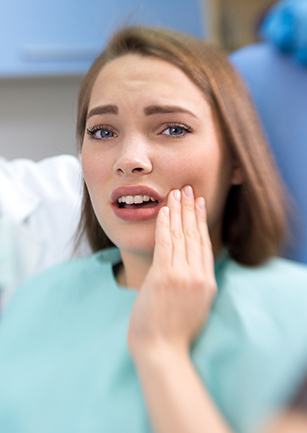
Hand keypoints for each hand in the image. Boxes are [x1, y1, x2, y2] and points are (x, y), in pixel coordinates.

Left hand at [128, 185, 216, 358]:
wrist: (161, 350)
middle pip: (195, 235)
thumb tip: (188, 264)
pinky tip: (164, 210)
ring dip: (178, 211)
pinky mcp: (164, 276)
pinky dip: (165, 224)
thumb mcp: (195, 306)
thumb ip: (195, 283)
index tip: (199, 204)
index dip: (201, 222)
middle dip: (191, 209)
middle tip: (189, 189)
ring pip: (181, 235)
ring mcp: (182, 275)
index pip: (204, 244)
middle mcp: (198, 275)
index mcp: (207, 282)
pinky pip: (166, 243)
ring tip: (176, 193)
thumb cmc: (174, 332)